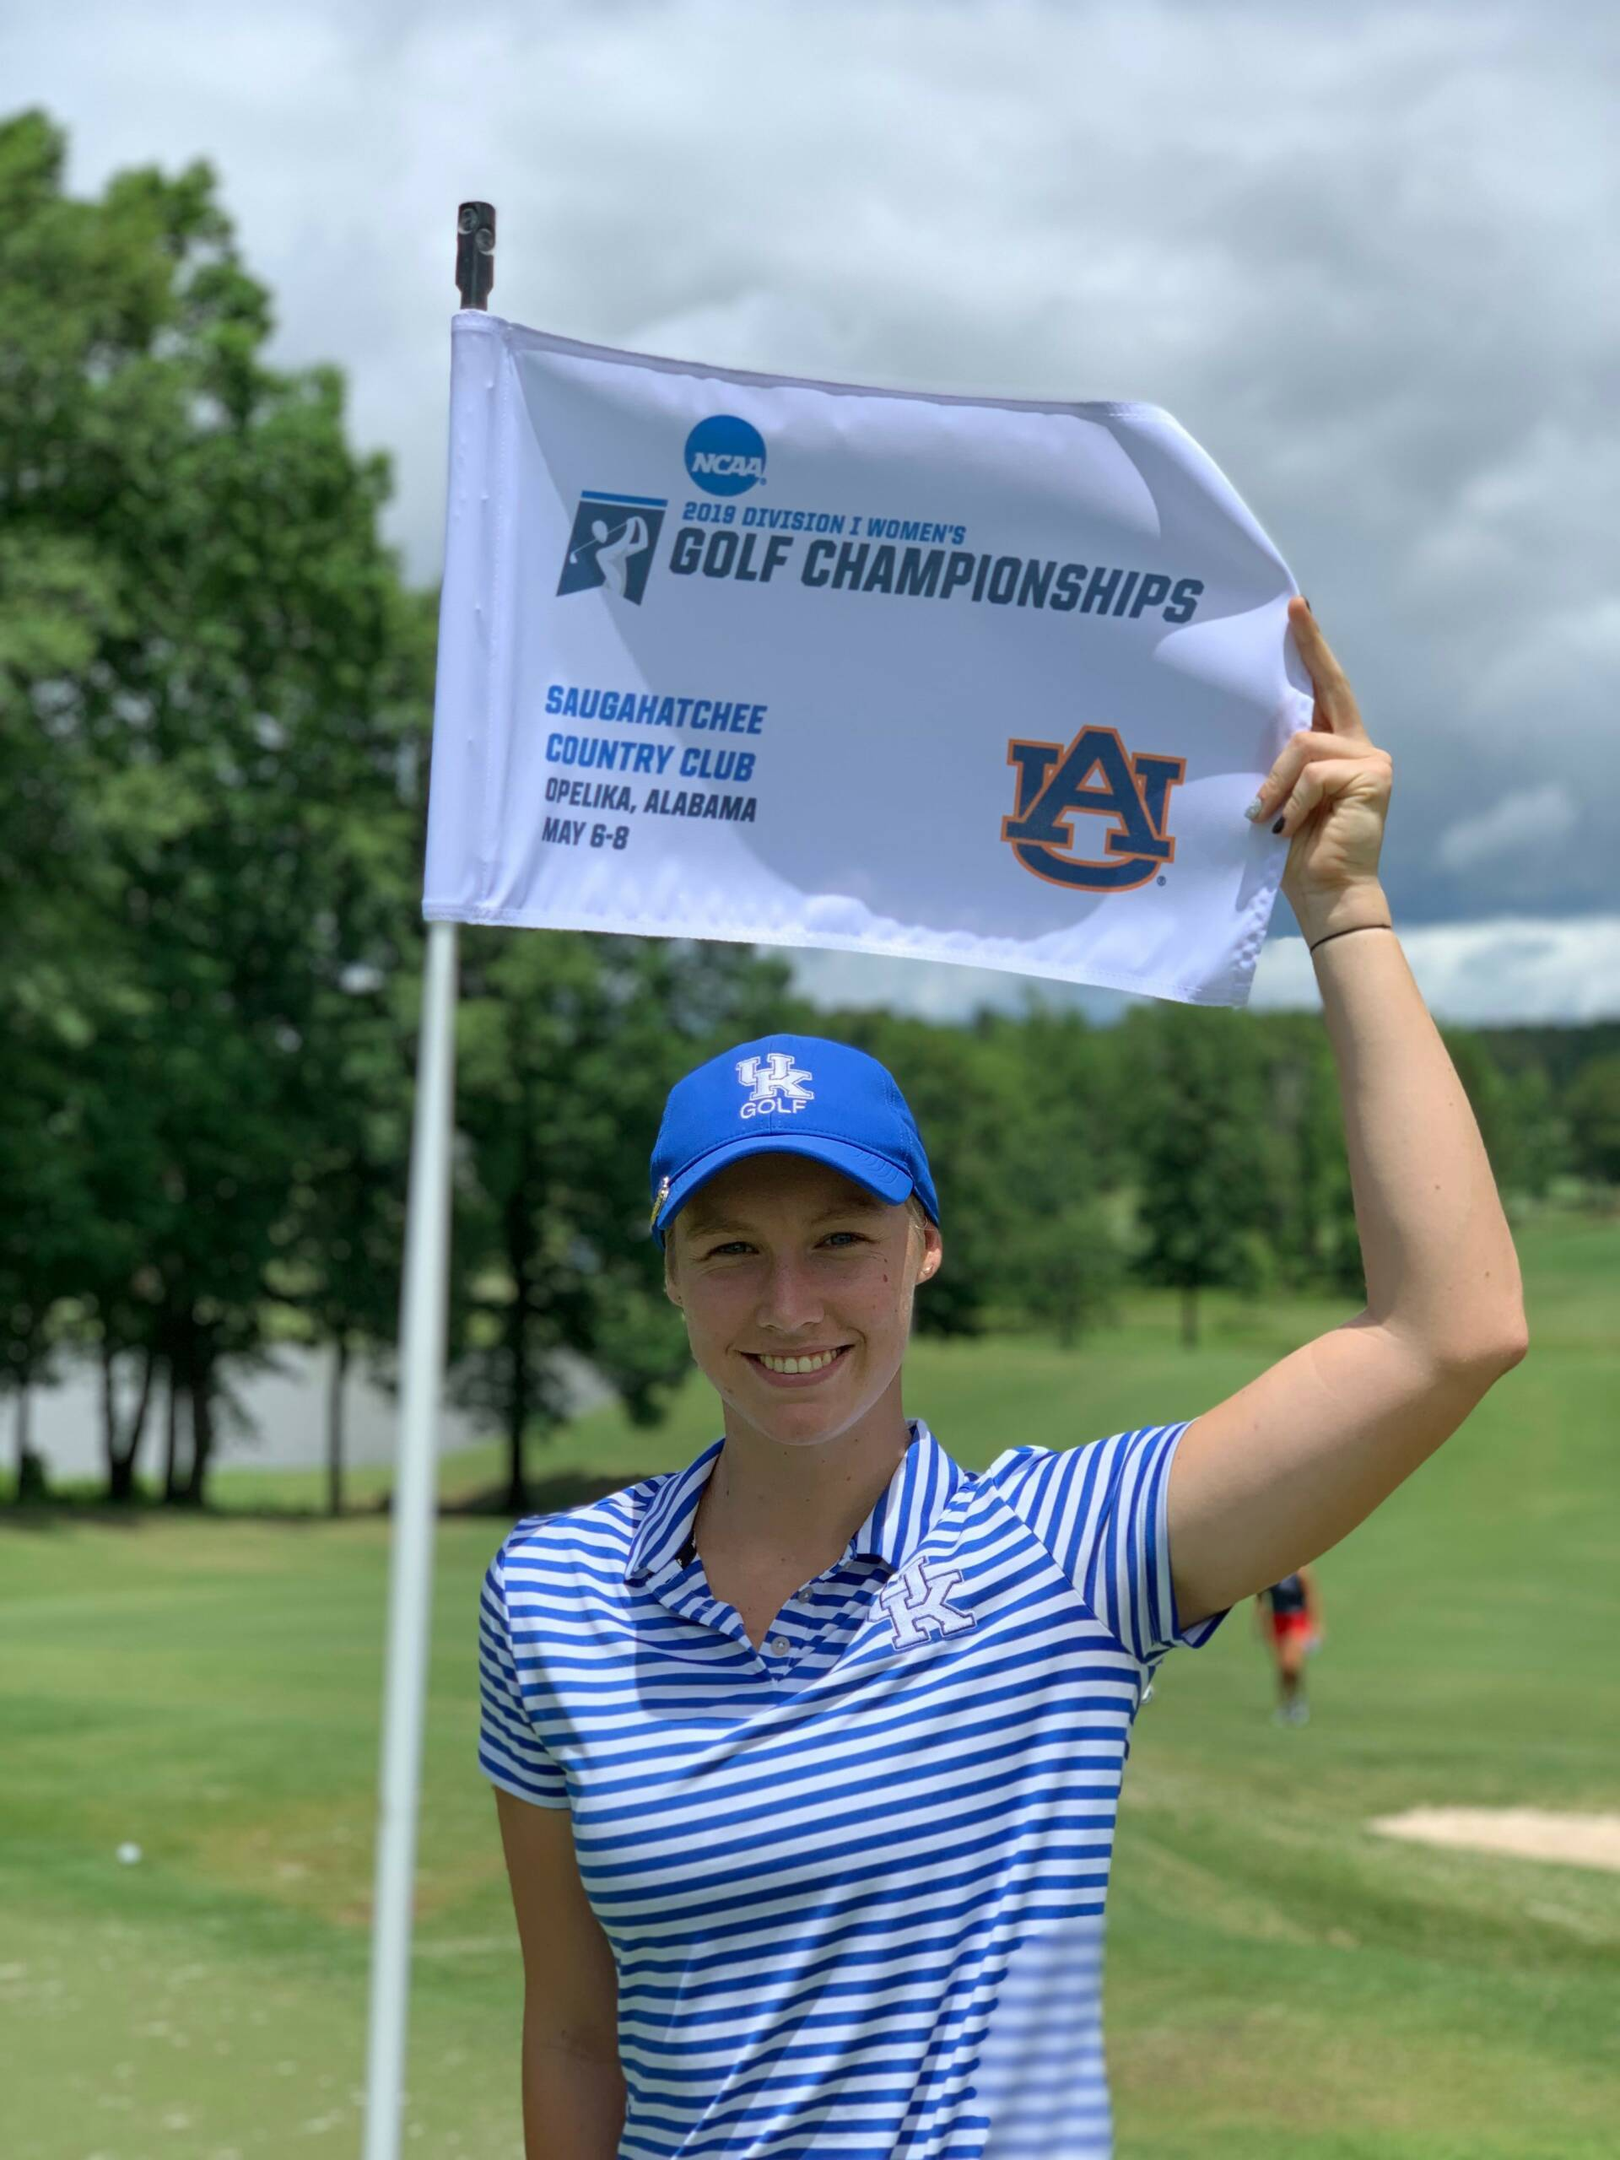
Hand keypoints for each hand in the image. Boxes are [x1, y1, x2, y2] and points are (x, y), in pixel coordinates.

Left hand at [1248, 598, 1392, 943]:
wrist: (1326, 896)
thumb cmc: (1293, 854)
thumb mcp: (1275, 797)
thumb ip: (1275, 761)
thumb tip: (1247, 720)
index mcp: (1333, 748)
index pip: (1322, 689)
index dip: (1311, 649)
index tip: (1295, 608)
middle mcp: (1358, 745)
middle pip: (1330, 687)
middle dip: (1310, 646)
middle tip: (1292, 608)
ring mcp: (1369, 759)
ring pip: (1303, 741)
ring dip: (1275, 782)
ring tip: (1264, 817)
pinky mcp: (1372, 776)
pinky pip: (1313, 772)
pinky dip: (1290, 801)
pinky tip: (1286, 828)